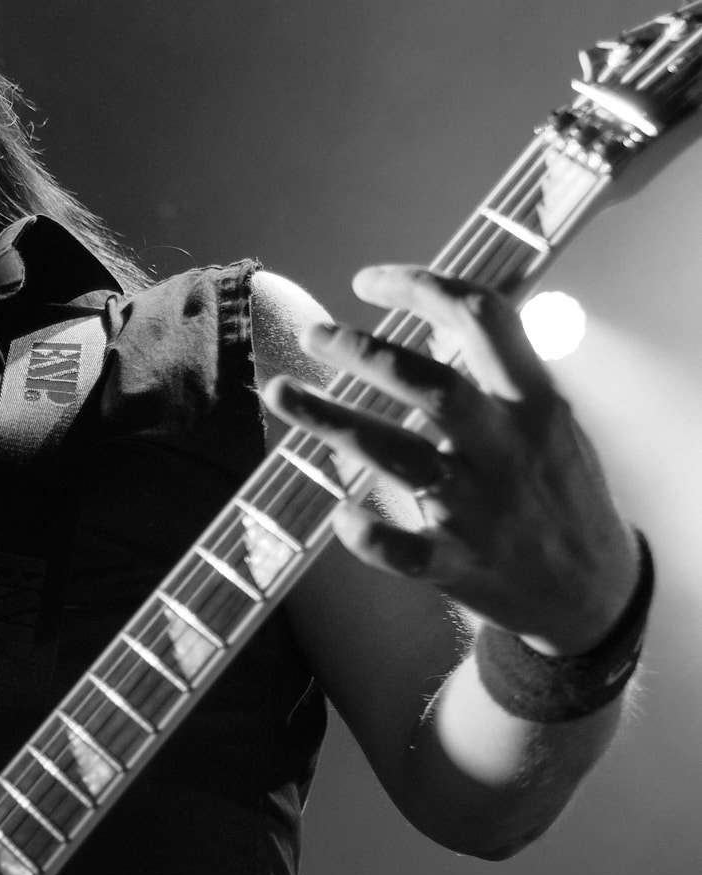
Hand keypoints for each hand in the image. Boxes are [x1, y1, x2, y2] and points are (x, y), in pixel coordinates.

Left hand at [264, 263, 639, 654]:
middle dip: (364, 352)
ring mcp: (481, 509)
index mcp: (535, 401)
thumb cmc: (561, 493)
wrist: (594, 592)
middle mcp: (507, 448)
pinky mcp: (460, 565)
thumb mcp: (552, 421)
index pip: (482, 318)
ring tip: (279, 393)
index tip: (368, 282)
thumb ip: (500, 376)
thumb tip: (433, 320)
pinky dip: (366, 534)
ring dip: (332, 420)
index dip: (420, 287)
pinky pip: (402, 550)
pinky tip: (338, 514)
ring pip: (398, 456)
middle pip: (428, 383)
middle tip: (315, 334)